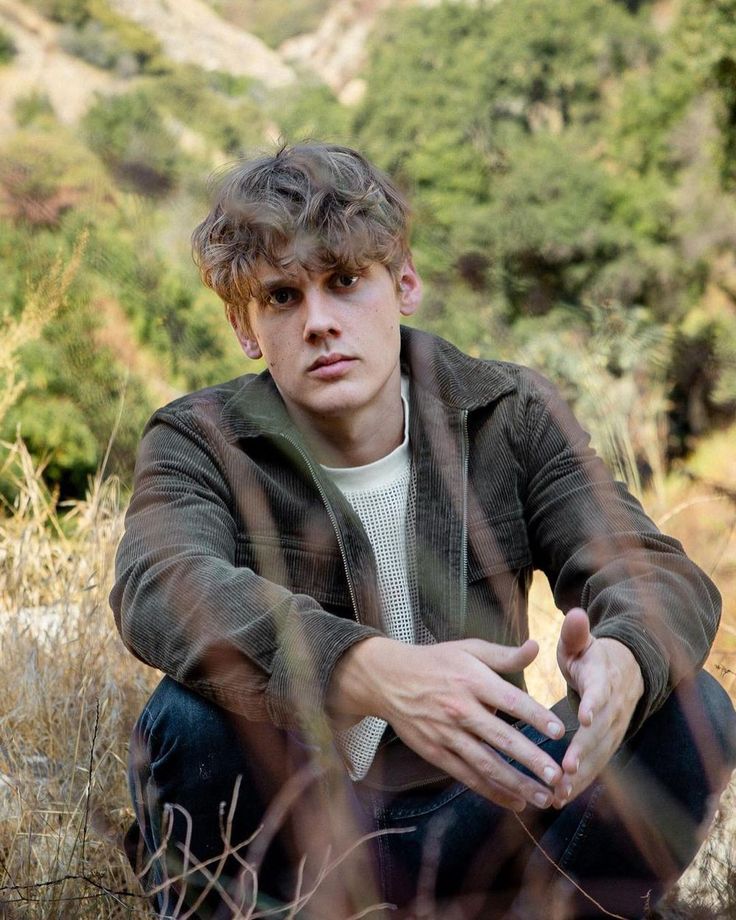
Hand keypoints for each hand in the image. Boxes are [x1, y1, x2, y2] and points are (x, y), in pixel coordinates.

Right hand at [328, 637, 565, 810]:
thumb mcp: (468, 649)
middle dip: (531, 759)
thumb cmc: (436, 661)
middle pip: (501, 738)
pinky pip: (467, 776)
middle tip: (557, 775)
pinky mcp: (436, 752)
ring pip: (486, 764)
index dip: (535, 717)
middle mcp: (461, 709)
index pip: (511, 701)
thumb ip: (504, 655)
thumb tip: (536, 647)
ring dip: (516, 783)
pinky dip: (491, 791)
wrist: (389, 679)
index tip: (558, 731)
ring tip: (543, 796)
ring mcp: (447, 734)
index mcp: (472, 680)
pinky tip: (514, 801)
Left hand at [552, 607, 643, 807]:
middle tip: (566, 770)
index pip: (601, 692)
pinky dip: (579, 782)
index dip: (595, 704)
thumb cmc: (592, 655)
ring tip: (558, 792)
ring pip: (598, 755)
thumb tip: (574, 613)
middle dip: (584, 752)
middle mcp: (612, 708)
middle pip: (600, 733)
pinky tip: (558, 798)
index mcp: (604, 679)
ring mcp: (611, 729)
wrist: (625, 672)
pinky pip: (594, 765)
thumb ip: (576, 632)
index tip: (586, 717)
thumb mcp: (582, 641)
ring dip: (580, 775)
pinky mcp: (606, 744)